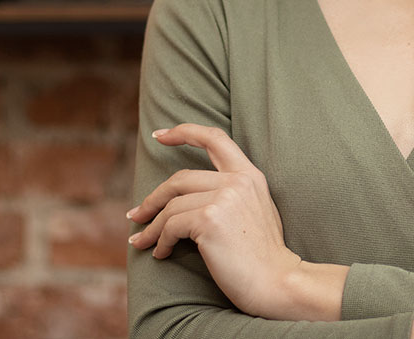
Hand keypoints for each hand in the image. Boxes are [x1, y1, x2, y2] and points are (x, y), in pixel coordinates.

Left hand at [127, 123, 302, 318]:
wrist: (277, 281)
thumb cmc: (263, 256)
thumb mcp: (255, 211)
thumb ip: (231, 194)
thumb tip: (189, 198)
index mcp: (250, 175)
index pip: (215, 138)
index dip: (184, 132)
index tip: (158, 136)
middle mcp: (237, 180)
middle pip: (180, 178)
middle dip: (153, 198)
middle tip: (136, 215)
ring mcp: (224, 198)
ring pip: (171, 205)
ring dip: (152, 226)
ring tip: (142, 242)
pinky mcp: (209, 219)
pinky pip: (171, 226)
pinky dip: (160, 241)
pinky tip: (161, 253)